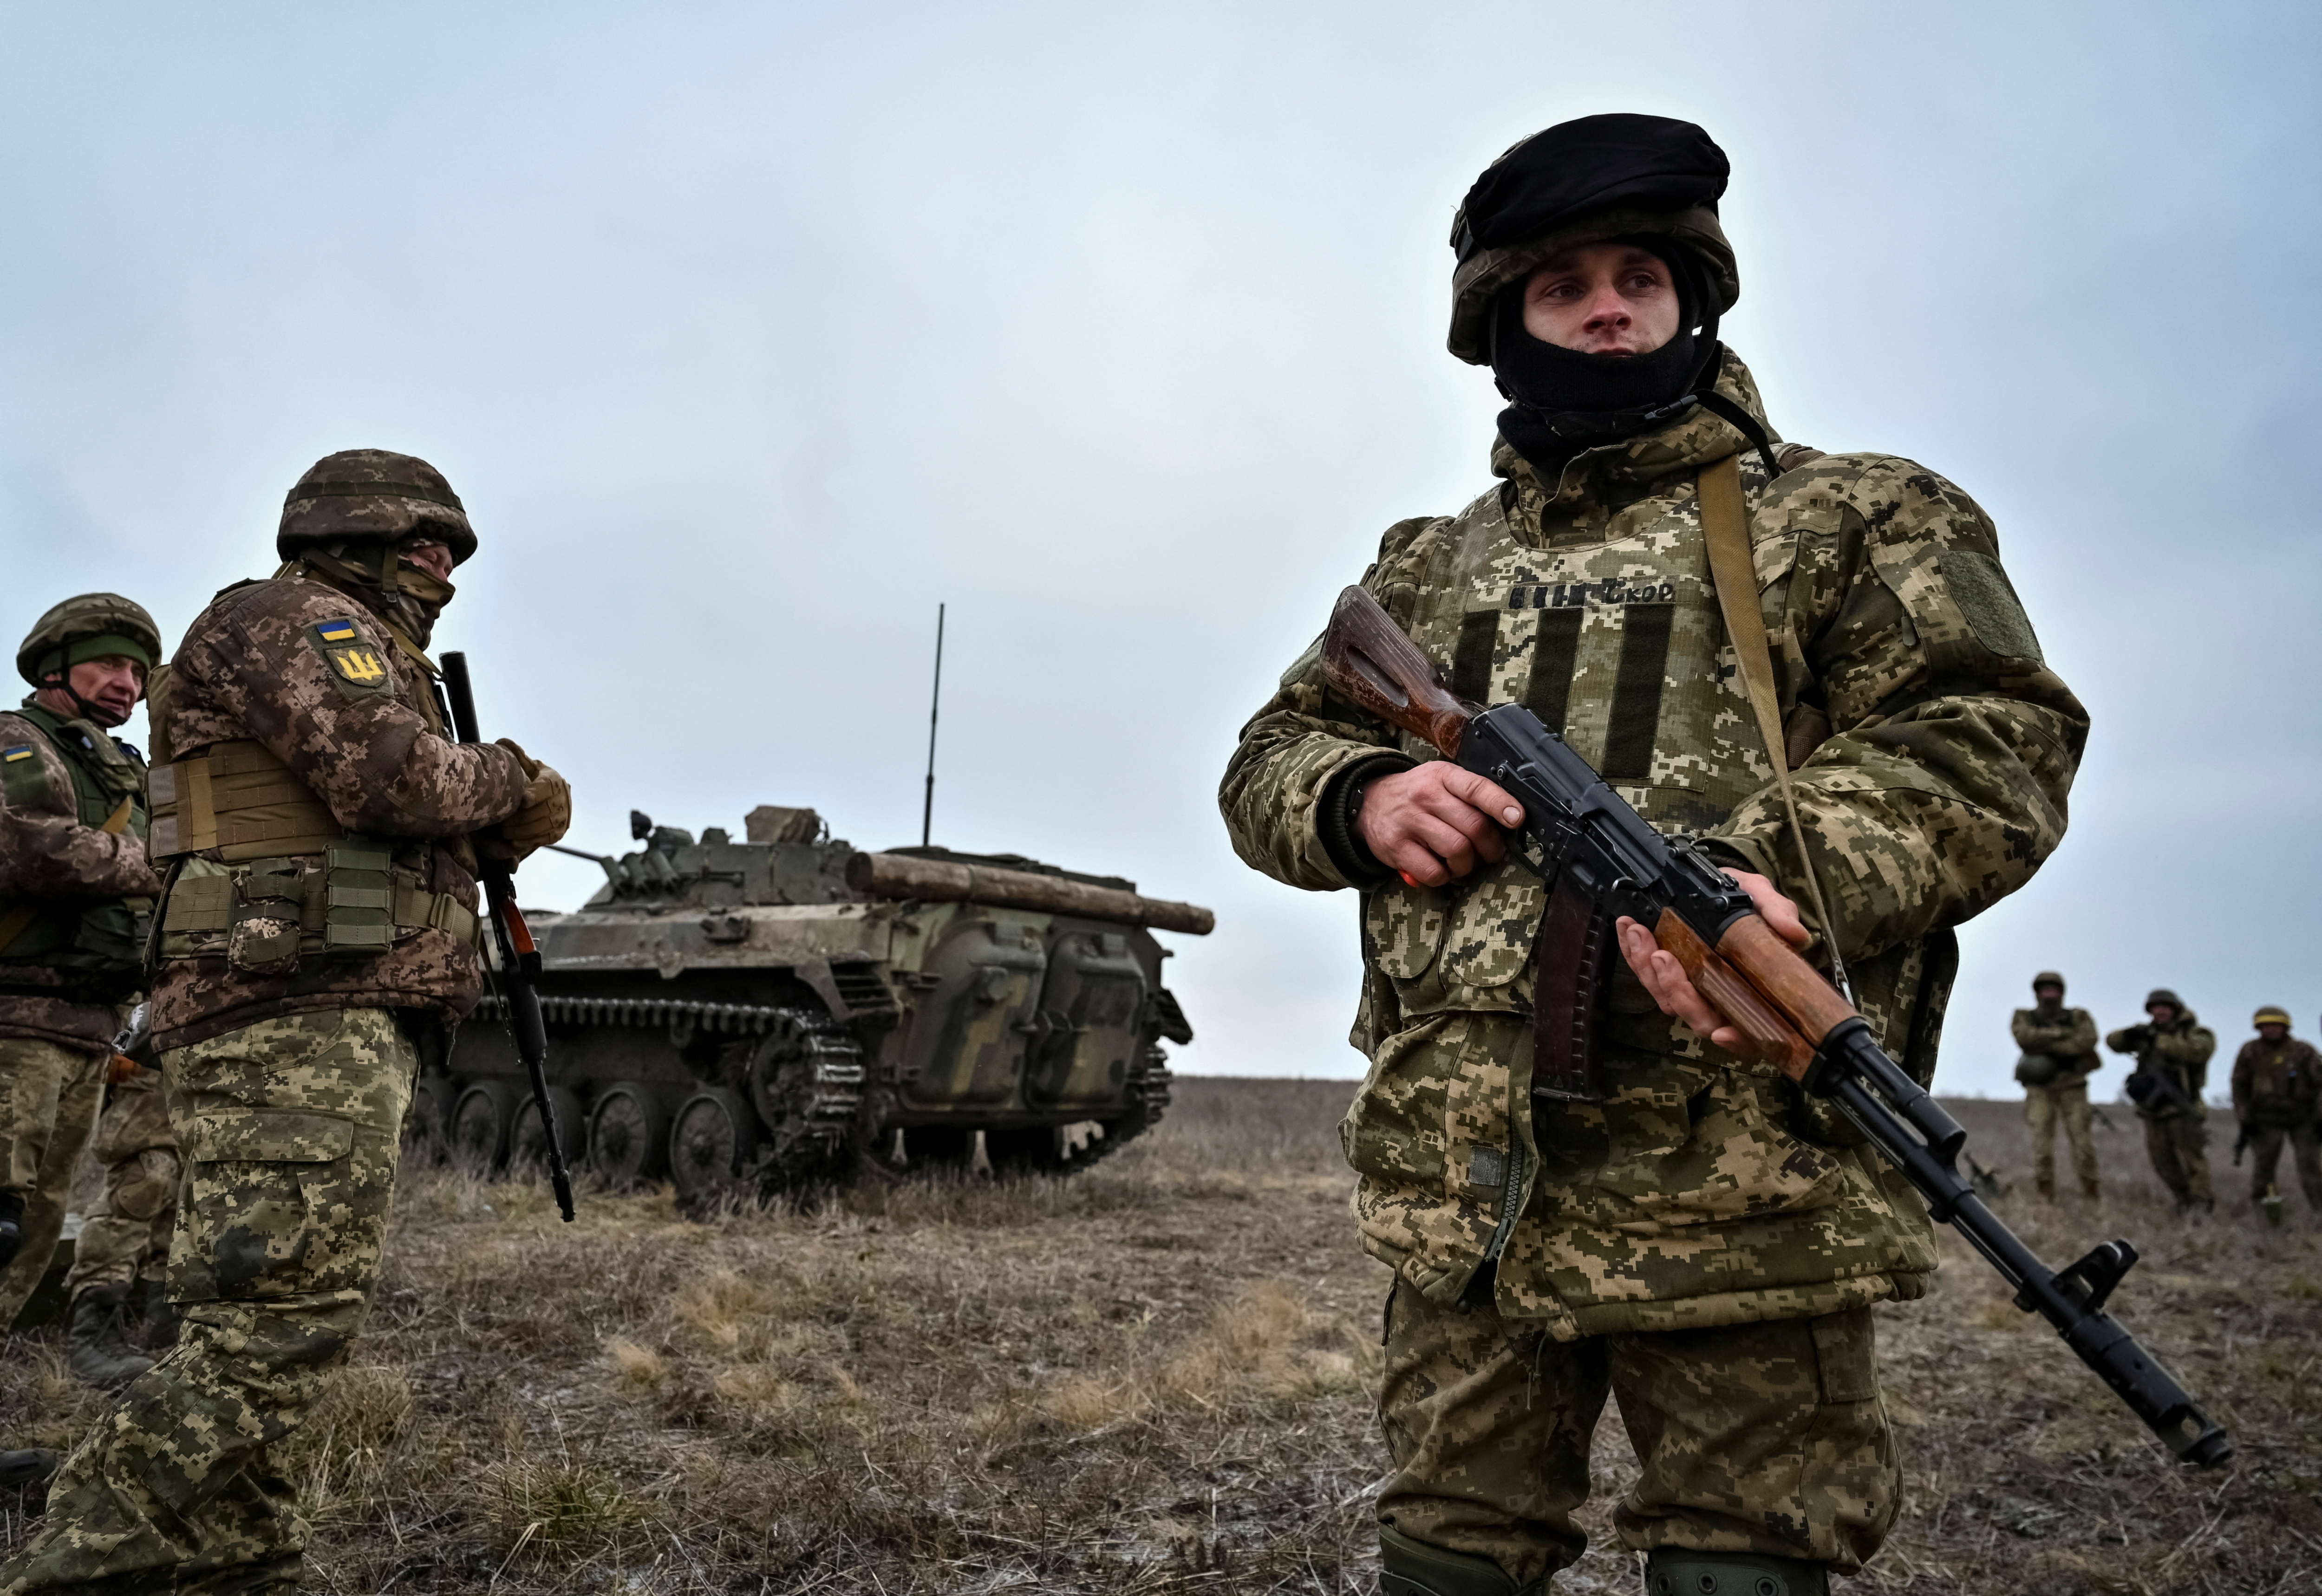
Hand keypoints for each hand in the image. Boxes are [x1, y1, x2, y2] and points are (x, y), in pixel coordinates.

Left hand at [490, 739, 571, 862]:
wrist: (557, 798)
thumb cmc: (536, 781)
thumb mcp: (530, 768)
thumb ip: (518, 757)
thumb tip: (501, 741)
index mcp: (553, 780)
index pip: (545, 788)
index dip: (534, 795)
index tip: (522, 801)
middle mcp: (562, 799)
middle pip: (542, 811)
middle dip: (521, 819)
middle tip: (502, 823)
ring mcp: (562, 817)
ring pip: (542, 826)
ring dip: (522, 831)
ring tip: (506, 831)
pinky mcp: (558, 832)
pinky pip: (544, 839)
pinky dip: (529, 841)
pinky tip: (515, 841)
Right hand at [1353, 763, 1525, 887]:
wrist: (1370, 802)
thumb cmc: (1417, 794)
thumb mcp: (1441, 780)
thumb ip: (1471, 794)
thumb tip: (1510, 820)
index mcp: (1442, 775)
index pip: (1476, 788)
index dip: (1501, 804)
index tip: (1517, 818)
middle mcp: (1425, 796)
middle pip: (1474, 826)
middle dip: (1491, 847)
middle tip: (1492, 853)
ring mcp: (1410, 822)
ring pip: (1457, 851)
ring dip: (1468, 864)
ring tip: (1464, 862)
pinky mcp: (1397, 847)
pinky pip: (1434, 871)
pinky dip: (1445, 877)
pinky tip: (1442, 869)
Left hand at [1613, 870, 1810, 1051]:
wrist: (1724, 889)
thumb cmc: (1750, 903)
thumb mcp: (1766, 900)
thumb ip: (1779, 914)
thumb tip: (1795, 934)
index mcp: (1754, 993)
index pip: (1751, 1034)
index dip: (1738, 1041)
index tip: (1723, 1034)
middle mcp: (1721, 999)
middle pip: (1698, 1017)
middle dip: (1676, 991)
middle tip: (1662, 956)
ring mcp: (1692, 988)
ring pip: (1667, 998)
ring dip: (1647, 969)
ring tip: (1638, 933)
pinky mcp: (1667, 972)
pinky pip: (1648, 974)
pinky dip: (1633, 954)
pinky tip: (1627, 929)